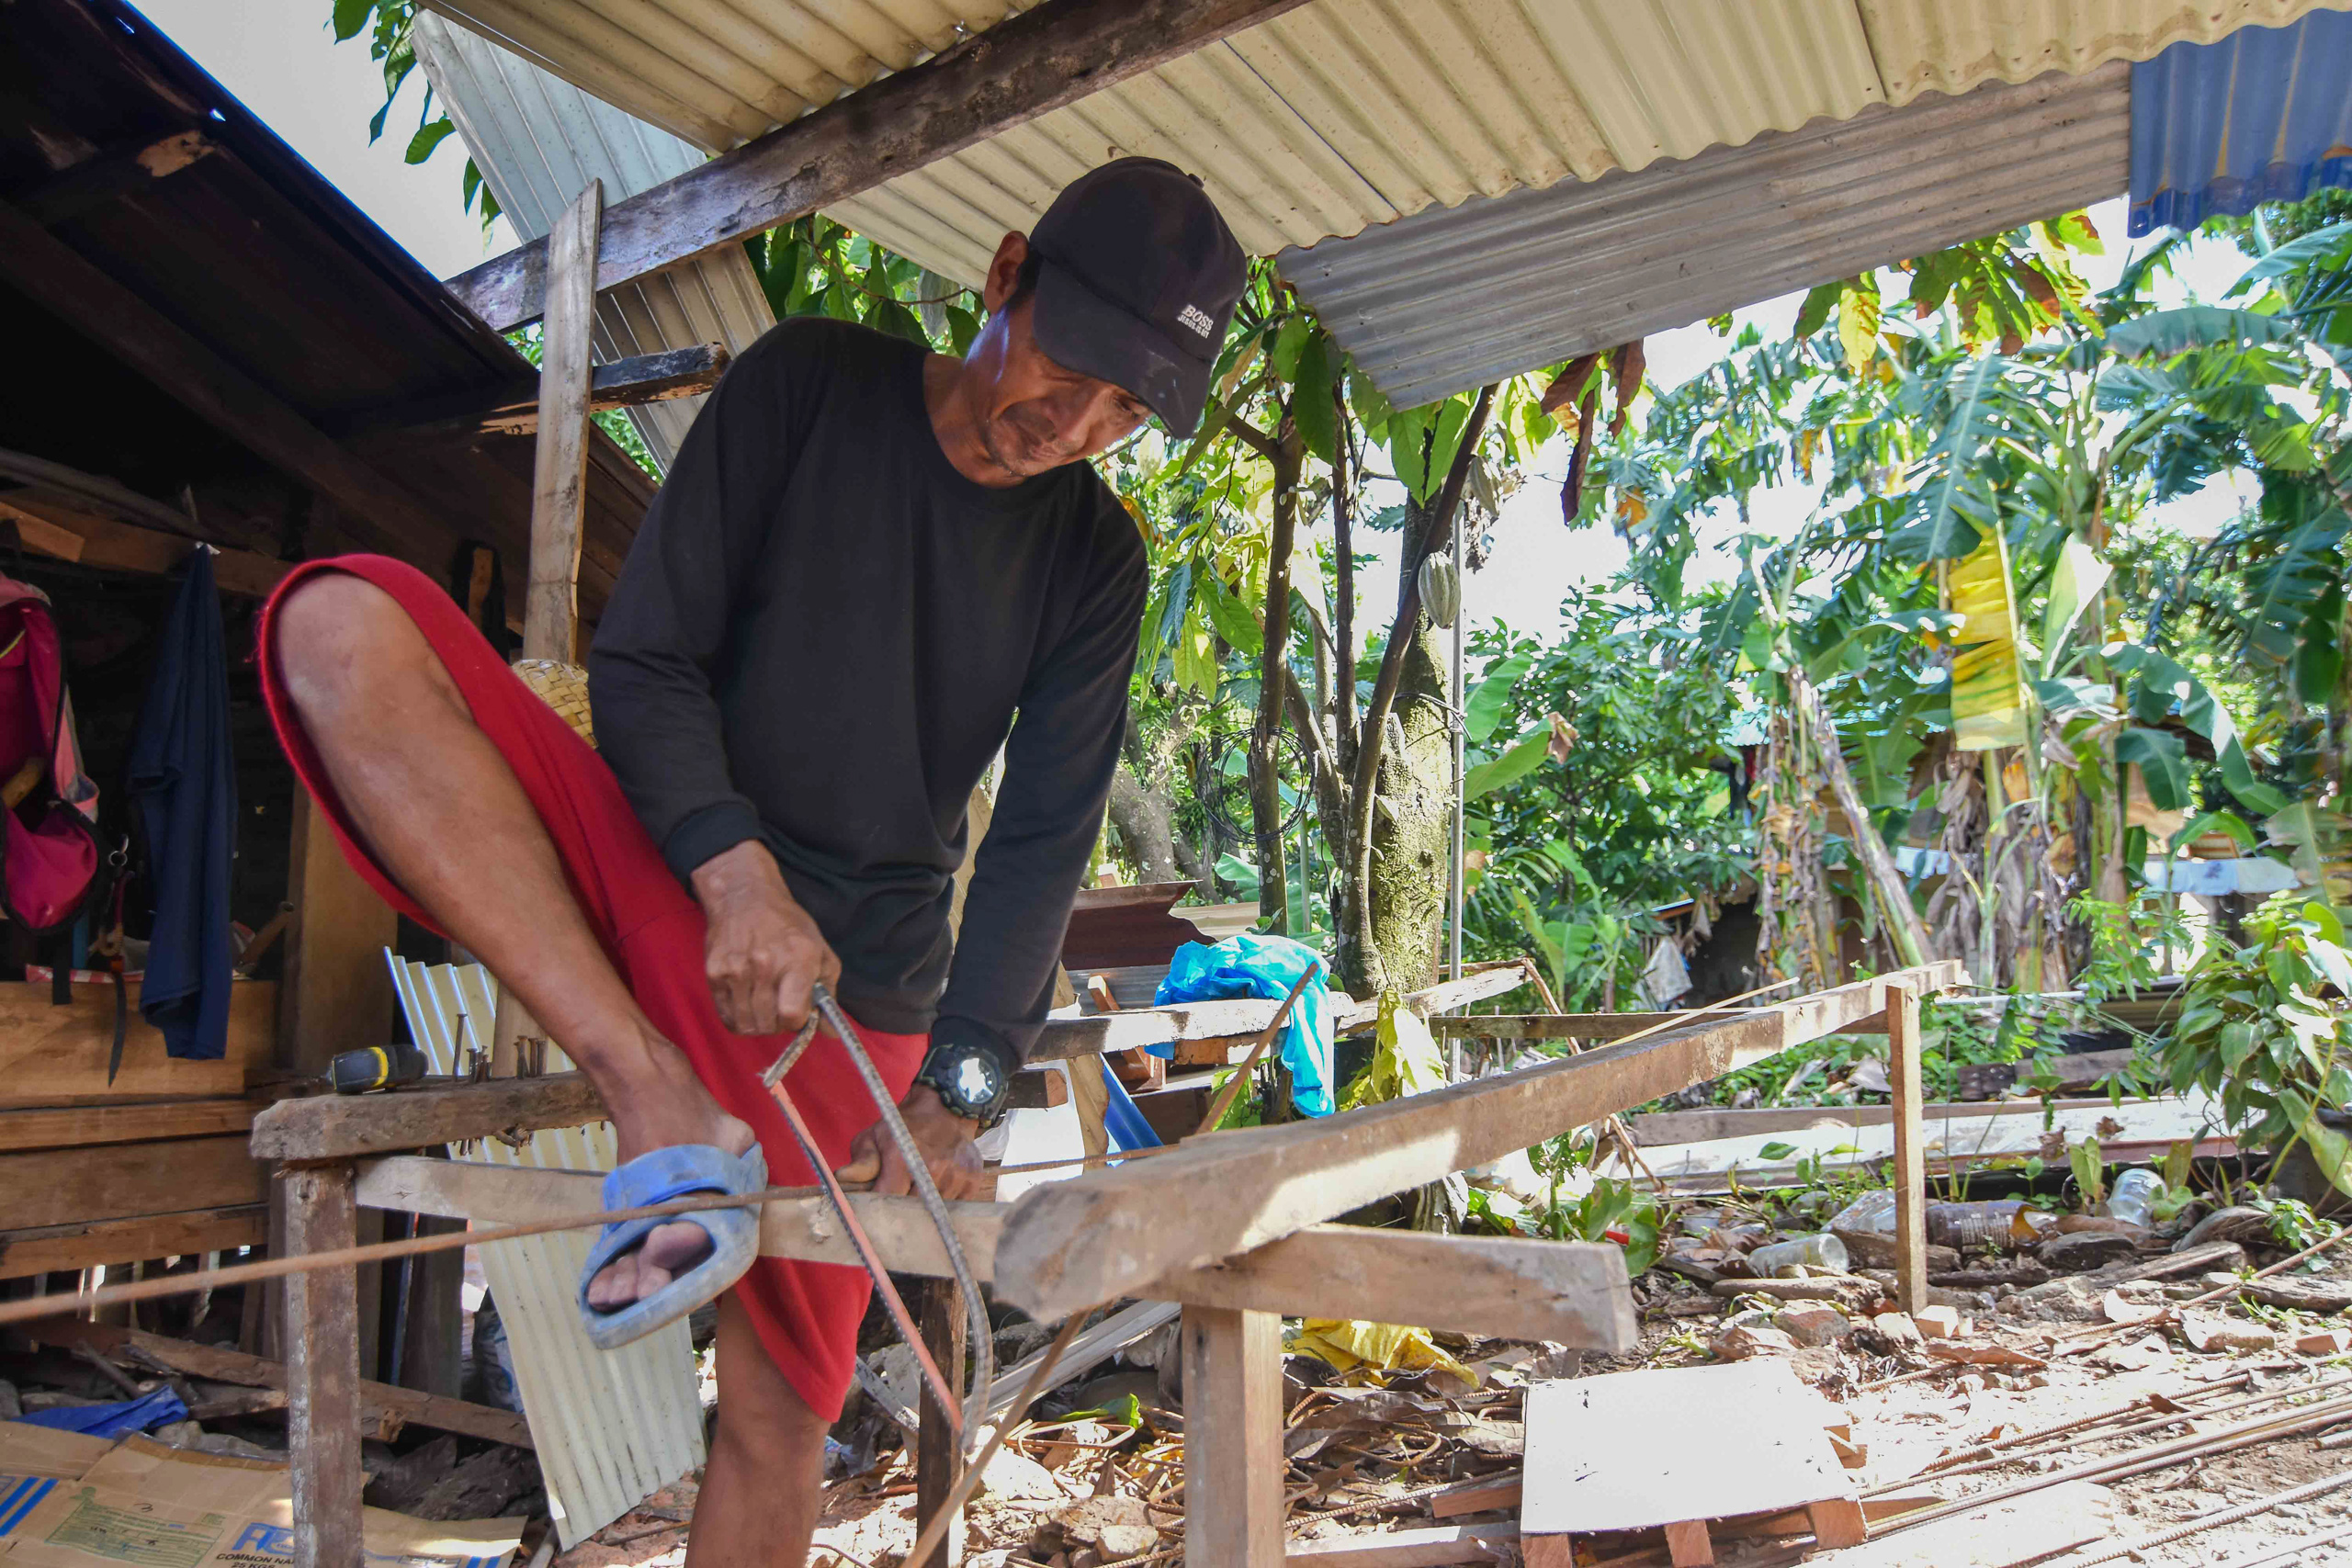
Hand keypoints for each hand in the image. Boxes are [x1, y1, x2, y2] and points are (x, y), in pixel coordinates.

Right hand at [690, 840, 839, 1034]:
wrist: (744, 898)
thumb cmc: (789, 926)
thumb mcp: (820, 953)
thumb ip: (827, 995)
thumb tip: (832, 1033)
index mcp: (798, 960)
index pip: (792, 1013)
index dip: (798, 1021)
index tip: (799, 1012)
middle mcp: (765, 965)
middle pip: (770, 1024)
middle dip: (779, 1024)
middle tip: (781, 1008)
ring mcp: (736, 971)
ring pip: (747, 1025)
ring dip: (759, 1024)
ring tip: (764, 1005)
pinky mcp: (714, 974)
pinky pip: (728, 1018)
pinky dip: (740, 1019)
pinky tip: (748, 1004)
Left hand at [837, 1085, 989, 1200]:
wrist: (947, 1109)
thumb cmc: (904, 1126)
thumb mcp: (874, 1137)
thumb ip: (861, 1162)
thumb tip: (842, 1180)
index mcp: (902, 1157)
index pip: (887, 1200)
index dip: (878, 1208)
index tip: (874, 1209)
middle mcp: (932, 1168)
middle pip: (910, 1211)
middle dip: (900, 1210)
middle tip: (895, 1201)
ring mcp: (955, 1176)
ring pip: (932, 1213)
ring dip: (923, 1208)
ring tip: (917, 1191)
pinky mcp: (972, 1182)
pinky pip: (953, 1209)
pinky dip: (942, 1205)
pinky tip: (936, 1189)